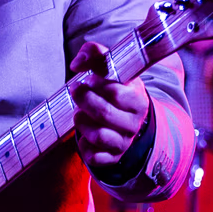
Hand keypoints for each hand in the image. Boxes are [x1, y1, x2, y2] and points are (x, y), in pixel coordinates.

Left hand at [70, 39, 149, 172]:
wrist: (130, 118)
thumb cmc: (116, 88)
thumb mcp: (113, 68)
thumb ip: (95, 53)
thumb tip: (76, 64)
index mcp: (137, 99)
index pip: (116, 93)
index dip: (97, 85)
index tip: (89, 79)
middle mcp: (133, 123)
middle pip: (104, 113)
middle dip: (84, 100)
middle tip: (75, 91)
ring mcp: (124, 142)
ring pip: (98, 135)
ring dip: (81, 121)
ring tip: (79, 113)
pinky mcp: (112, 158)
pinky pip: (93, 156)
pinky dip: (83, 145)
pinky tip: (85, 134)